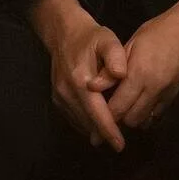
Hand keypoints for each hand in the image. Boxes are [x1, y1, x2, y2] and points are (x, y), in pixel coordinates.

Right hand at [27, 0, 128, 150]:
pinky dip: (85, 124)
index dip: (109, 131)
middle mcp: (67, 93)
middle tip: (120, 143)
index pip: (97, 114)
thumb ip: (116, 56)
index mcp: (80, 81)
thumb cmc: (91, 38)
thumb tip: (122, 75)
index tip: (120, 146)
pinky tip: (97, 125)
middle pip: (88, 123)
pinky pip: (72, 118)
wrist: (64, 33)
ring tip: (112, 135)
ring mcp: (59, 97)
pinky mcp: (56, 98)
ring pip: (80, 123)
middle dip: (104, 135)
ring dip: (95, 131)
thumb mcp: (107, 40)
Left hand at [107, 0, 178, 129]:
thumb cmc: (158, 32)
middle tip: (108, 109)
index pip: (117, 107)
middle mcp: (152, 89)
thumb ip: (111, 69)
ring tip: (123, 108)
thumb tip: (92, 86)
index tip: (95, 117)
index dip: (104, 115)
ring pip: (143, 121)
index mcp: (138, 74)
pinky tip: (139, 106)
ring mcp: (165, 94)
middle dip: (117, 119)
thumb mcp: (131, 44)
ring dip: (131, 118)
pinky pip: (156, 116)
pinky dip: (145, 116)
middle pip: (130, 119)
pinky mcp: (173, 96)